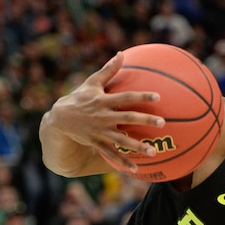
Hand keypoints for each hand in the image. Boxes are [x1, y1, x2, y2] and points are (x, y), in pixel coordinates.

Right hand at [48, 51, 166, 170]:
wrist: (60, 118)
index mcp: (104, 101)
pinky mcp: (97, 143)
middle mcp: (103, 116)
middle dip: (145, 121)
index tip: (157, 97)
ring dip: (137, 146)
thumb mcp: (92, 82)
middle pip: (128, 118)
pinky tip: (136, 169)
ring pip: (122, 140)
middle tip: (163, 123)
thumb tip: (121, 54)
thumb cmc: (80, 98)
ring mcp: (100, 131)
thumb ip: (109, 70)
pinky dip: (123, 162)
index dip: (141, 97)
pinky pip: (111, 154)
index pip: (126, 97)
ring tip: (154, 152)